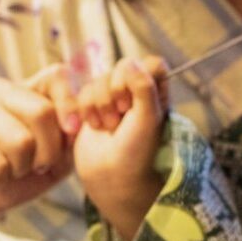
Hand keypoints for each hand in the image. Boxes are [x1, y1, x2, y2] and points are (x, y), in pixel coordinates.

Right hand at [0, 66, 79, 227]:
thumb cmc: (14, 174)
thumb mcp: (55, 155)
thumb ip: (72, 135)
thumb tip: (82, 120)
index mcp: (21, 89)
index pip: (56, 76)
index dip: (71, 104)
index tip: (74, 131)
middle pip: (42, 112)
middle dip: (49, 151)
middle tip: (36, 167)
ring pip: (20, 142)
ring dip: (20, 169)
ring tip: (7, 171)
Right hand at [71, 57, 168, 240]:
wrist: (112, 178)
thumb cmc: (138, 151)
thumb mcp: (148, 118)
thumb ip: (144, 88)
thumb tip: (131, 63)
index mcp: (158, 92)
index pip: (151, 63)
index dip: (137, 77)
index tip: (133, 100)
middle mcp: (138, 92)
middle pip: (121, 68)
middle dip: (114, 93)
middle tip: (119, 118)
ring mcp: (114, 99)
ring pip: (99, 79)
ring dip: (99, 104)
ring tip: (108, 127)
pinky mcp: (93, 108)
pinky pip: (83, 92)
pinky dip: (86, 109)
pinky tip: (94, 127)